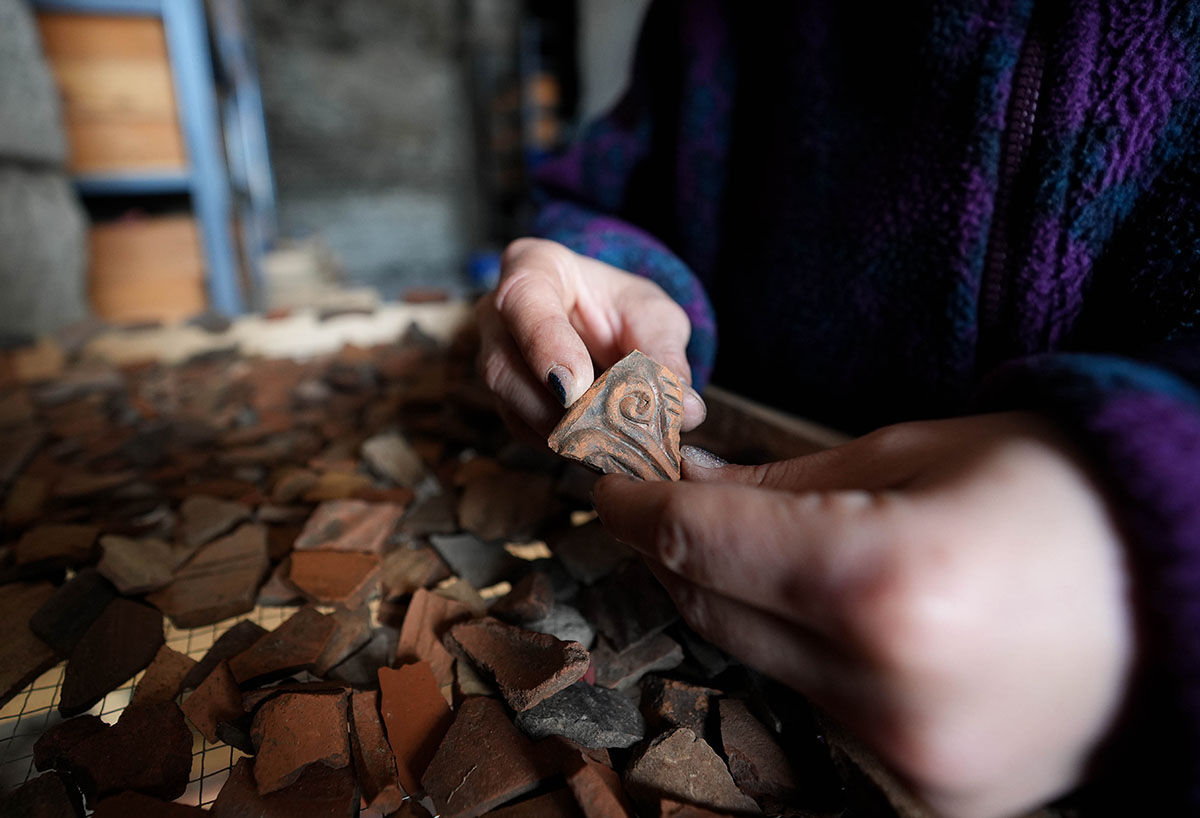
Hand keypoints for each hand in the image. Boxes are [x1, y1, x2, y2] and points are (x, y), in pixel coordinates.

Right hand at [475, 238, 705, 439]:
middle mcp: (498, 315)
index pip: (522, 300)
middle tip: (606, 435)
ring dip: (565, 436)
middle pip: (504, 367)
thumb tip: (687, 411)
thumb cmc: (622, 308)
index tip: (576, 388)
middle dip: (555, 409)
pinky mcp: (507, 403)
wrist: (605, 325)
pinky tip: (605, 455)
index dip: (546, 346)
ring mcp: (495, 360)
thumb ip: (665, 354)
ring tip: (618, 451)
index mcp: (533, 268)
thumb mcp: (653, 316)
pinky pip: (526, 432)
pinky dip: (567, 448)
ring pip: (511, 407)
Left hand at [592, 412, 1133, 817]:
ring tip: (755, 551)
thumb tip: (685, 487)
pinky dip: (797, 657)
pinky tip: (819, 612)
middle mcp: (884, 686)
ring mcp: (905, 756)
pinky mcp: (927, 792)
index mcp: (882, 579)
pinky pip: (816, 711)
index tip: (610, 482)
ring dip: (737, 605)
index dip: (635, 504)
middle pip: (712, 610)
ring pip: (756, 665)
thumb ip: (782, 483)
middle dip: (675, 551)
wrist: (1183, 586)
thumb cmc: (1057, 492)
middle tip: (665, 504)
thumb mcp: (912, 452)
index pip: (699, 542)